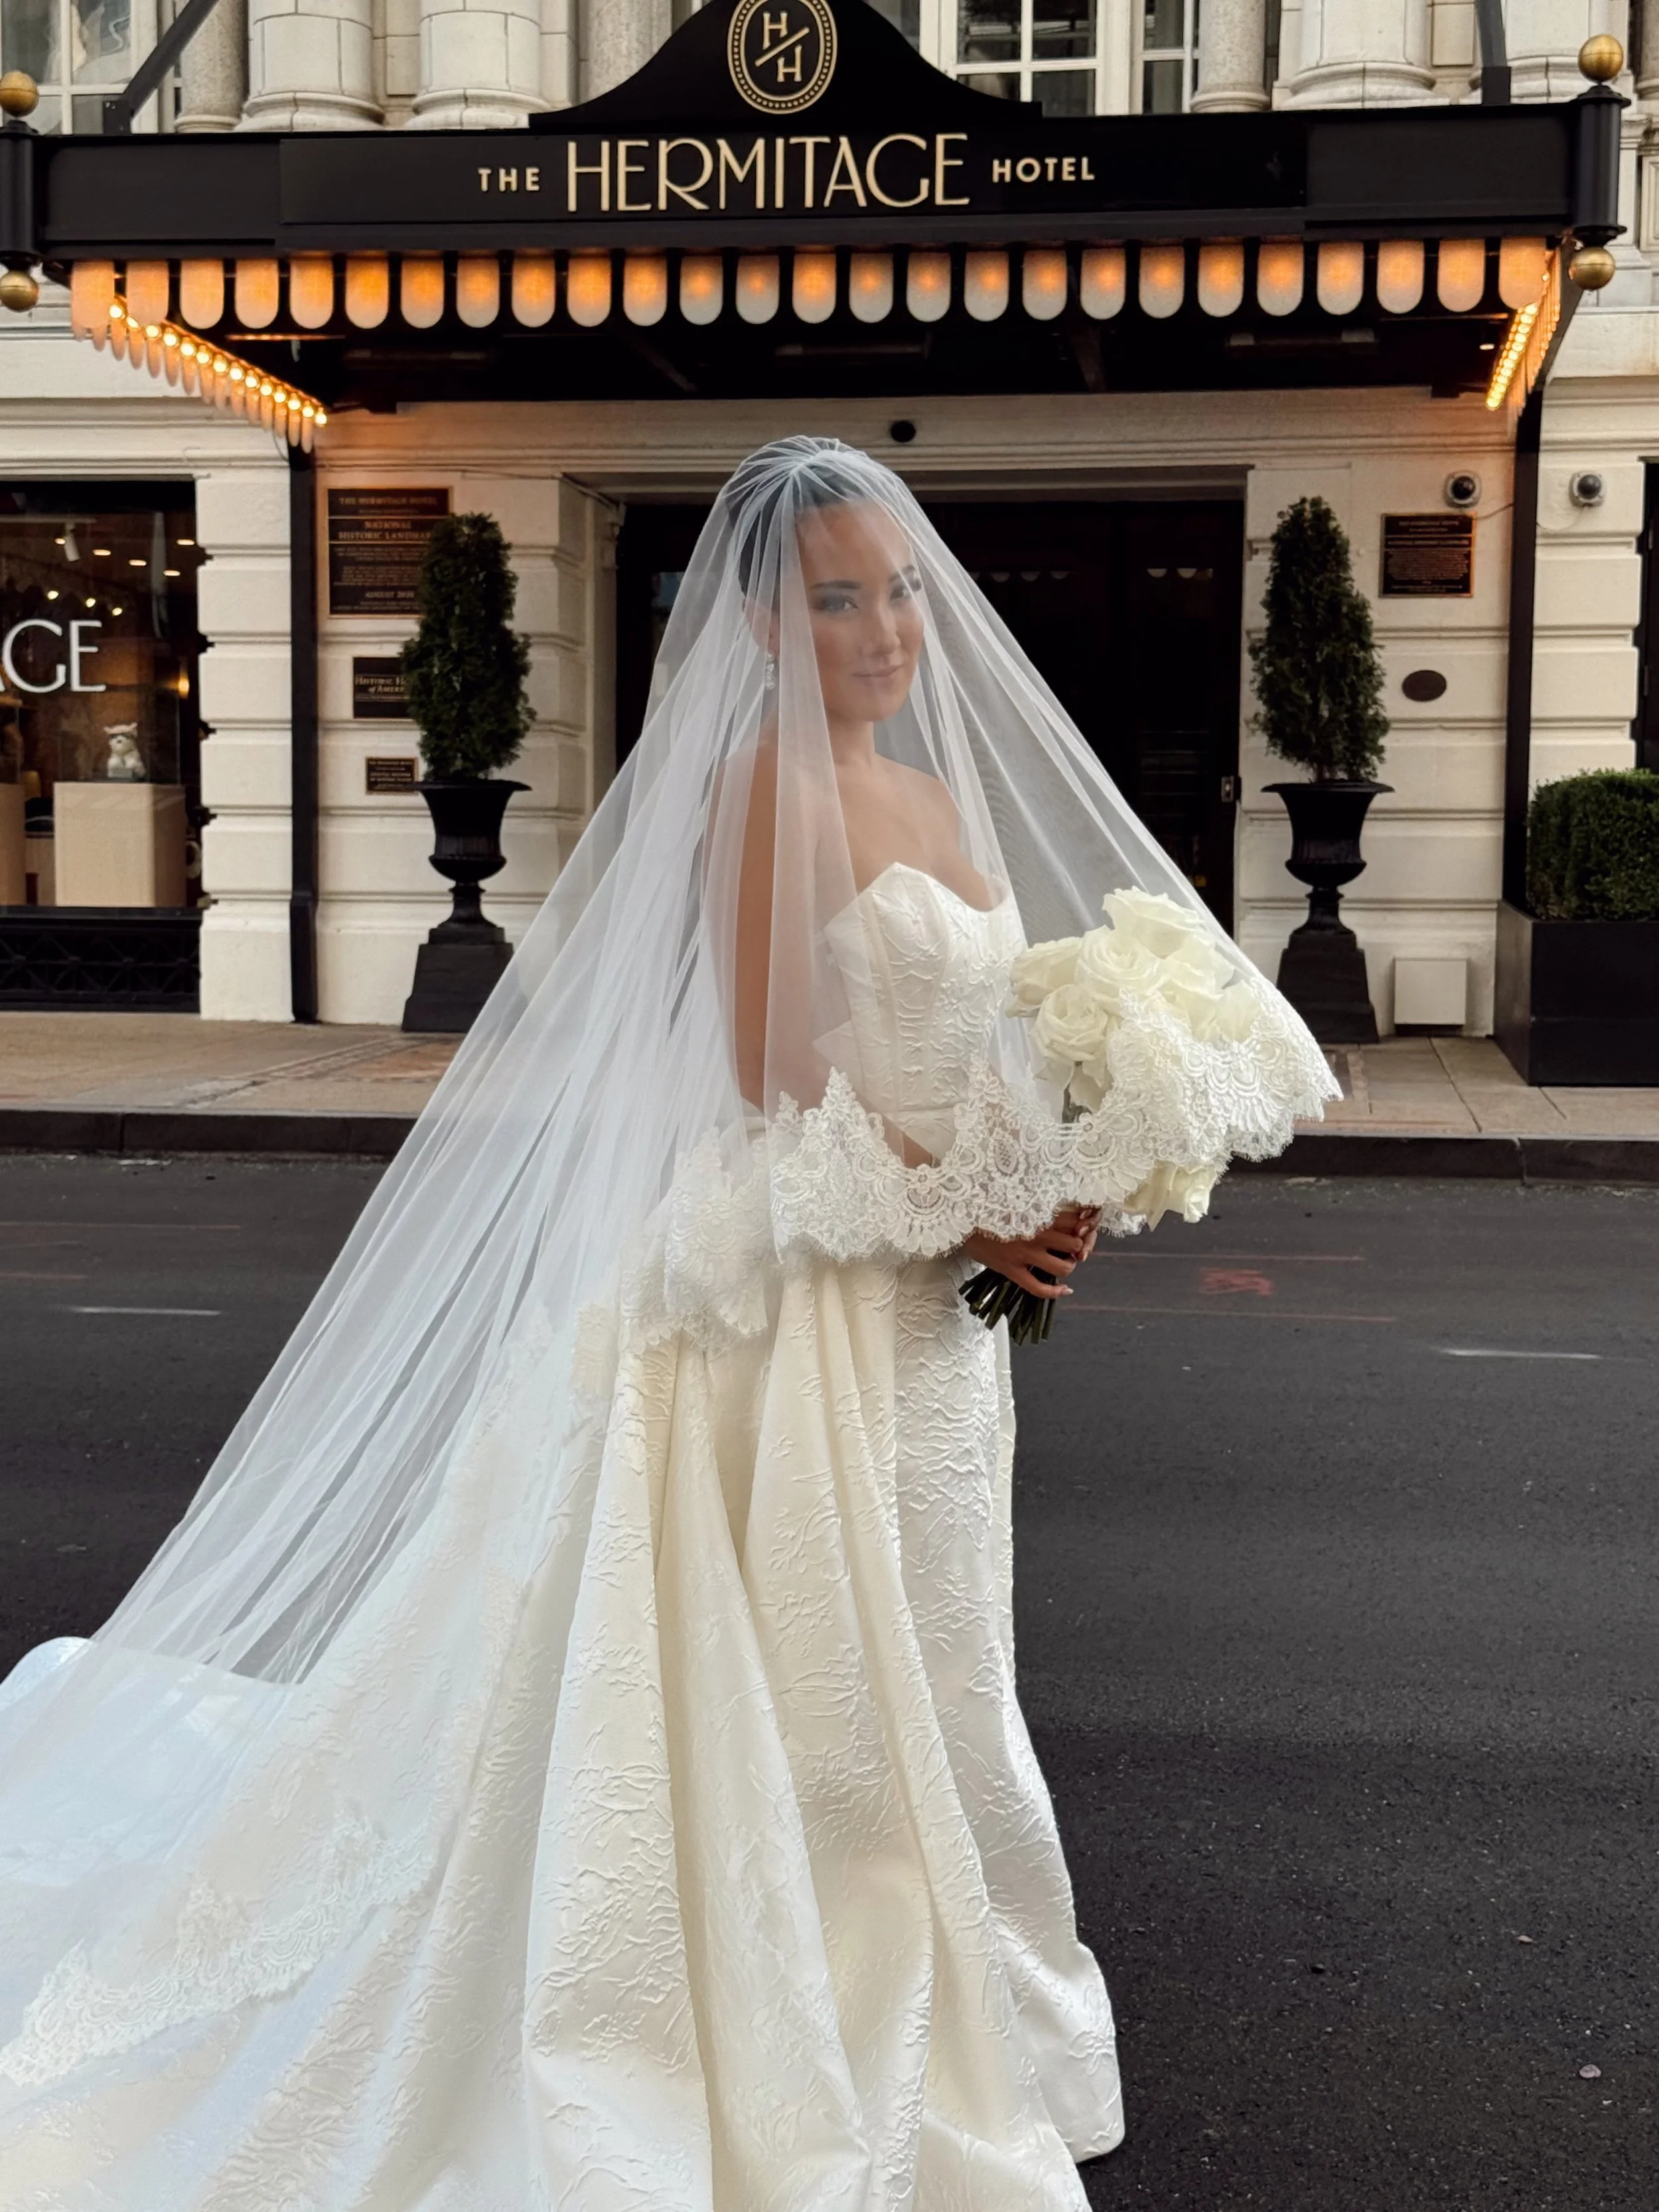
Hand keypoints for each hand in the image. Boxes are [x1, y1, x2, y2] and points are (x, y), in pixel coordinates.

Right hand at [961, 1205, 1100, 1299]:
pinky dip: (1055, 1292)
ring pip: (1064, 1267)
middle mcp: (1036, 1232)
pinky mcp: (1012, 1270)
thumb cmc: (988, 1205)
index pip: (1076, 1219)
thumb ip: (1039, 1204)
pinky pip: (1039, 1288)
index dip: (1086, 1225)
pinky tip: (1064, 1290)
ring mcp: (1024, 1254)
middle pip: (1076, 1244)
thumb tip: (1065, 1209)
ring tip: (1062, 1262)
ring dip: (1068, 1266)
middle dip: (1078, 1247)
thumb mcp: (1017, 1198)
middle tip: (1071, 1246)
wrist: (959, 1218)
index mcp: (1038, 1211)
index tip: (1083, 1226)